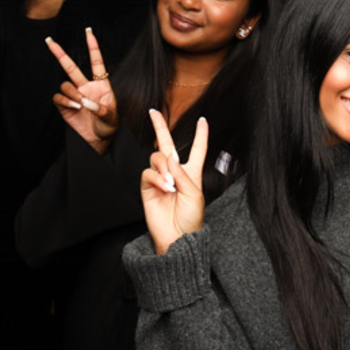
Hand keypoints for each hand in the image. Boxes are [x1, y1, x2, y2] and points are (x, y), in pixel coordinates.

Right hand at [47, 27, 118, 152]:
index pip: (96, 62)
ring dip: (72, 94)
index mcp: (100, 84)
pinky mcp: (65, 106)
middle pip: (70, 67)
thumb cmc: (109, 125)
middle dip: (60, 54)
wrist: (99, 140)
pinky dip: (66, 101)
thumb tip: (86, 101)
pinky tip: (74, 107)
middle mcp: (85, 86)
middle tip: (49, 41)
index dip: (93, 47)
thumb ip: (101, 109)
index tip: (88, 32)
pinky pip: (59, 98)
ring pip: (65, 85)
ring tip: (80, 105)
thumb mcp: (111, 117)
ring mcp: (74, 95)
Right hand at [140, 110, 208, 253]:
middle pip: (166, 144)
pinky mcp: (147, 187)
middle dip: (160, 127)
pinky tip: (165, 188)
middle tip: (153, 112)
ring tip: (171, 184)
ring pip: (156, 158)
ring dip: (163, 167)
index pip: (197, 149)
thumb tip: (169, 155)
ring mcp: (160, 179)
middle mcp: (174, 172)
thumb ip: (182, 173)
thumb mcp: (195, 193)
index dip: (200, 135)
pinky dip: (157, 178)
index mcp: (191, 172)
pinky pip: (148, 173)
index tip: (203, 120)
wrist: (177, 237)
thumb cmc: (191, 218)